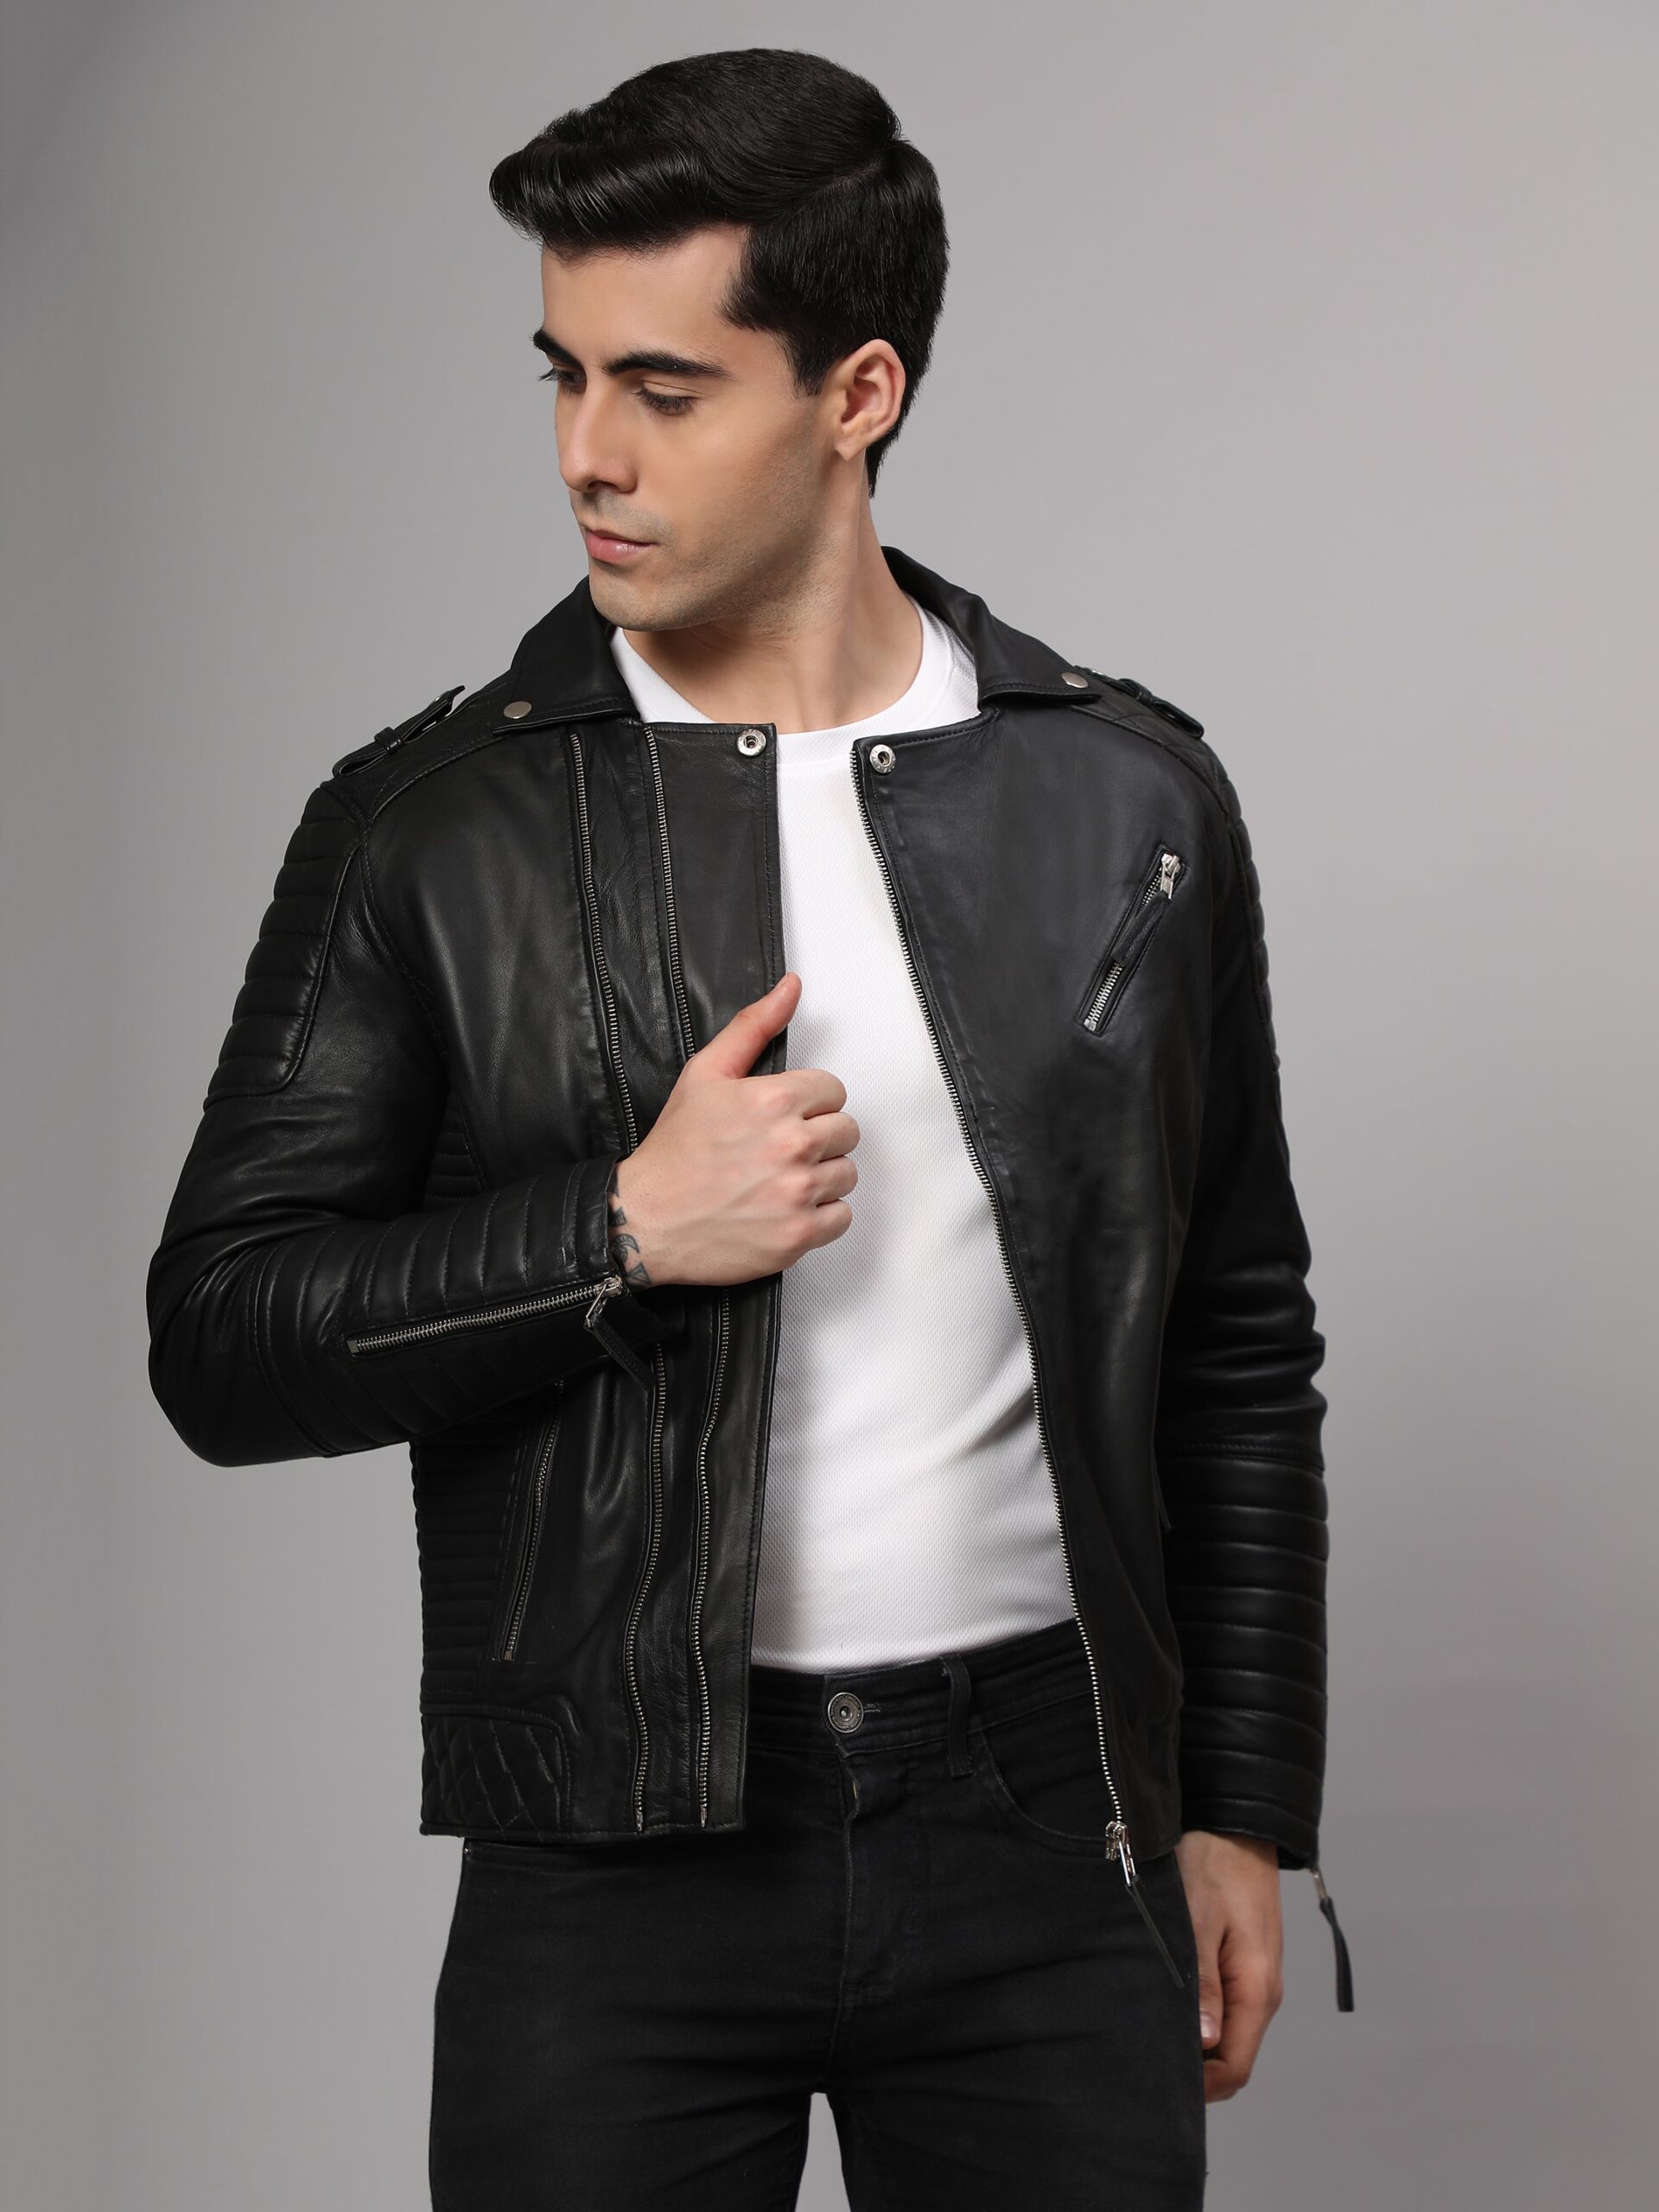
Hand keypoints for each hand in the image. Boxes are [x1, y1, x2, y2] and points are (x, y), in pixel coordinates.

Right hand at [607, 972, 859, 1287]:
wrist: (646, 1219)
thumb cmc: (674, 1151)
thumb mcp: (705, 1074)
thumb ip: (753, 1026)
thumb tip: (791, 988)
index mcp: (774, 1100)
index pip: (834, 1091)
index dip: (808, 1103)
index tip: (782, 1118)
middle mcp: (792, 1145)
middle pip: (846, 1131)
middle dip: (817, 1137)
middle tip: (778, 1150)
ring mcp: (797, 1193)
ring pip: (847, 1174)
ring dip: (820, 1177)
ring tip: (779, 1180)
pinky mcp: (798, 1234)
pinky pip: (841, 1217)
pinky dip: (820, 1216)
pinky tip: (785, 1209)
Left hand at [1174, 1829, 1284, 2100]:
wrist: (1235, 1824)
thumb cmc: (1214, 1865)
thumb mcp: (1198, 1920)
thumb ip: (1202, 1984)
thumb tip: (1202, 2042)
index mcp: (1257, 1990)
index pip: (1235, 2067)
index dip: (1201, 2085)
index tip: (1158, 2076)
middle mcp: (1262, 1993)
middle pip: (1231, 2057)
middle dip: (1194, 2069)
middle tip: (1144, 2056)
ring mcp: (1254, 1978)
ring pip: (1227, 2034)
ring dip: (1195, 2041)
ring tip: (1148, 2028)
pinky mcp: (1243, 1963)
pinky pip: (1225, 2008)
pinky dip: (1199, 2017)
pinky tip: (1167, 2002)